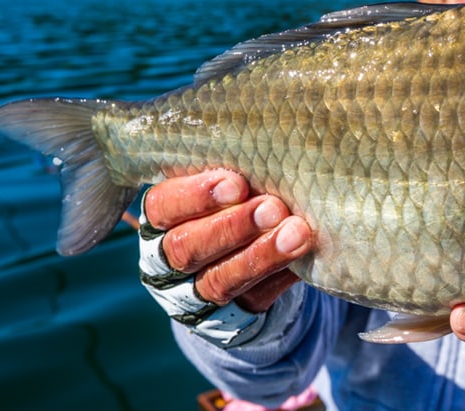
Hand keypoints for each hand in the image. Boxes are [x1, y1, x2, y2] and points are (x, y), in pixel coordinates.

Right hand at [142, 169, 311, 312]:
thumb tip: (273, 150)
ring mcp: (195, 292)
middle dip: (232, 226)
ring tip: (297, 232)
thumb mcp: (227, 187)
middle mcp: (168, 259)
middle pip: (187, 247)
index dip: (196, 196)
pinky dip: (279, 275)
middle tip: (273, 207)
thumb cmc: (238, 203)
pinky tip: (303, 254)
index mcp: (162, 218)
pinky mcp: (231, 315)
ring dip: (261, 254)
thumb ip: (236, 176)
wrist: (251, 262)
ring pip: (219, 279)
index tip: (236, 183)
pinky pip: (253, 299)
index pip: (162, 207)